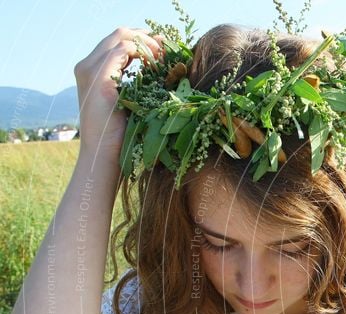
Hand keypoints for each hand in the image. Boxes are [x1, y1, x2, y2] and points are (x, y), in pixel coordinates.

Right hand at [73, 27, 163, 158]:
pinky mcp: (99, 79)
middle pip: (118, 33)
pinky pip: (122, 50)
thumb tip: (160, 72)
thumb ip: (134, 84)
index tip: (162, 48)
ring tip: (163, 54)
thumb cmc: (119, 136)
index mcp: (92, 71)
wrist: (103, 156)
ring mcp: (90, 71)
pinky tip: (156, 62)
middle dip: (146, 36)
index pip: (116, 41)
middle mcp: (86, 66)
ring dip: (147, 42)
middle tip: (166, 46)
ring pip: (121, 36)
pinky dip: (142, 50)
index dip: (141, 39)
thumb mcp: (127, 103)